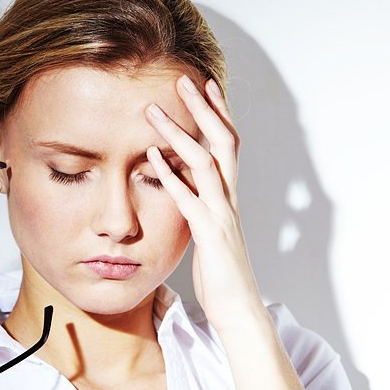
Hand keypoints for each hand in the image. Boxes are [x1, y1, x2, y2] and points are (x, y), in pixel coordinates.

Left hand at [145, 75, 264, 329]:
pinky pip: (189, 198)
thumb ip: (197, 204)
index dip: (219, 113)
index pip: (228, 144)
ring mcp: (221, 214)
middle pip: (224, 141)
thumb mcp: (208, 230)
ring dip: (180, 133)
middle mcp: (229, 198)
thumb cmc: (220, 271)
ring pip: (206, 162)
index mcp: (228, 195)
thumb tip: (179, 185)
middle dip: (205, 108)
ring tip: (154, 111)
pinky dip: (170, 174)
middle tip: (185, 80)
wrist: (237, 309)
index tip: (205, 85)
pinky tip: (151, 156)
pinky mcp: (209, 233)